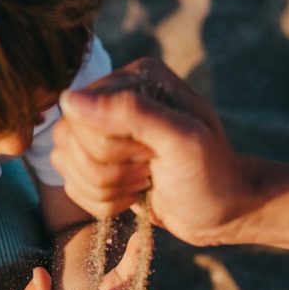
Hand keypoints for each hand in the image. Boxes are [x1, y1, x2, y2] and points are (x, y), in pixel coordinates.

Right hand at [52, 57, 262, 246]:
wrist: (223, 211)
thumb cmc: (211, 175)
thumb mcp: (182, 140)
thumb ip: (132, 112)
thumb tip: (70, 100)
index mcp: (135, 78)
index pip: (81, 113)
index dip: (110, 146)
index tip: (150, 154)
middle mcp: (113, 97)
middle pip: (69, 139)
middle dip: (109, 170)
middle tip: (149, 169)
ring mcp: (102, 130)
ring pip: (65, 163)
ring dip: (105, 188)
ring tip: (143, 181)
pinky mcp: (96, 162)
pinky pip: (70, 184)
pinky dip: (102, 201)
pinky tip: (134, 194)